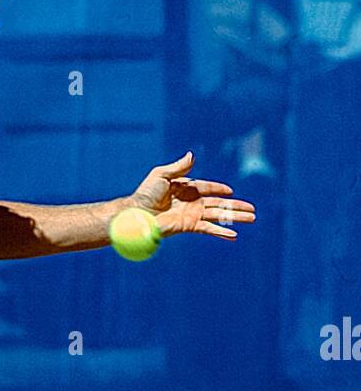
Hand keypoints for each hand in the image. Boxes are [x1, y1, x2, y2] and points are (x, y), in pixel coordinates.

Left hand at [132, 151, 255, 240]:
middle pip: (219, 203)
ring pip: (219, 215)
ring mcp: (192, 215)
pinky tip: (234, 235)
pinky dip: (221, 231)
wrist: (137, 213)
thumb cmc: (145, 193)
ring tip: (252, 219)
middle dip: (236, 206)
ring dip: (236, 217)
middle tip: (253, 210)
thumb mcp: (161, 175)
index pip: (208, 188)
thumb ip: (178, 167)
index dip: (219, 189)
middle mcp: (192, 203)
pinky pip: (209, 228)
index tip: (231, 191)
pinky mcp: (189, 226)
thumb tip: (192, 155)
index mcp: (186, 189)